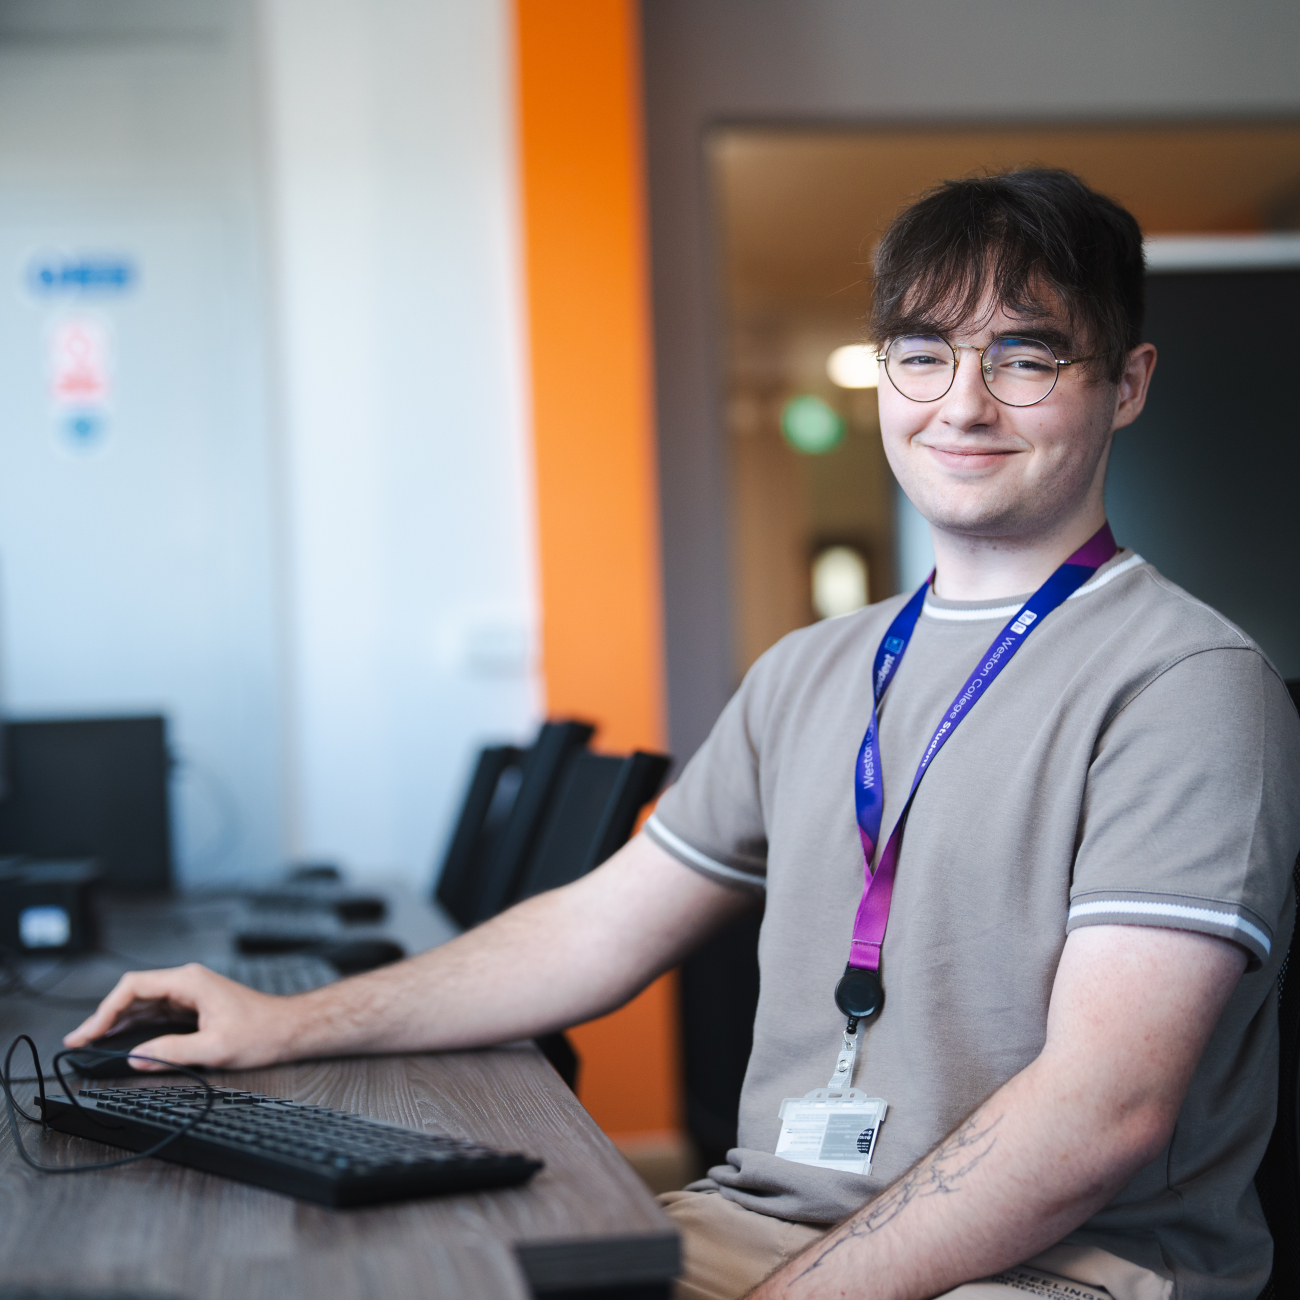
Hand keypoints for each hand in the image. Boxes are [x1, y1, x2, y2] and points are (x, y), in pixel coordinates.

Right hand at [63, 963, 300, 1070]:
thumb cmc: (262, 1032)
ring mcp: (191, 993)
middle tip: (78, 1041)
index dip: (105, 1010)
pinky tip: (120, 1039)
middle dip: (104, 1016)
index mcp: (190, 982)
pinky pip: (156, 1012)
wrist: (289, 1029)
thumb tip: (137, 1057)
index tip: (88, 1032)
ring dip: (116, 1021)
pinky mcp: (194, 1007)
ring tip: (90, 1042)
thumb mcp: (214, 1048)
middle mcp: (188, 982)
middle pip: (134, 993)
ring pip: (143, 1003)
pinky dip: (134, 1025)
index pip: (134, 987)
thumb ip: (172, 1052)